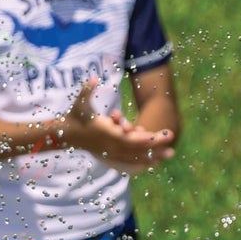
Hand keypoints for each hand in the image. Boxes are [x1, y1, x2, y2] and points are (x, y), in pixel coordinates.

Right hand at [60, 77, 175, 173]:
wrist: (67, 134)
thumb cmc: (76, 116)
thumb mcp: (80, 102)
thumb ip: (88, 89)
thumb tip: (95, 76)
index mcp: (110, 133)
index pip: (135, 139)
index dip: (150, 139)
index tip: (163, 137)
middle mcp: (114, 145)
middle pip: (140, 150)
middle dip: (156, 150)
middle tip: (173, 151)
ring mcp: (113, 152)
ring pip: (136, 157)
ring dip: (153, 157)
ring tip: (168, 156)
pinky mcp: (111, 155)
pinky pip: (129, 161)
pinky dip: (142, 161)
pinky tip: (154, 162)